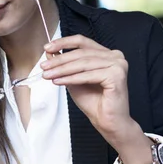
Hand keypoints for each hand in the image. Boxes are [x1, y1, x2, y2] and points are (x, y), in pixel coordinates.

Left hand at [41, 35, 152, 163]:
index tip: (47, 48)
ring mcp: (118, 65)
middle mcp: (115, 56)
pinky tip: (59, 81)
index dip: (63, 43)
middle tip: (44, 66)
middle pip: (81, 53)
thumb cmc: (93, 102)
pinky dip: (71, 78)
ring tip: (48, 75)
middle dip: (59, 60)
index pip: (82, 42)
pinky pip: (88, 75)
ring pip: (83, 63)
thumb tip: (49, 53)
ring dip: (62, 69)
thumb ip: (64, 65)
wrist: (108, 122)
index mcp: (106, 54)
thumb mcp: (73, 79)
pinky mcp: (117, 75)